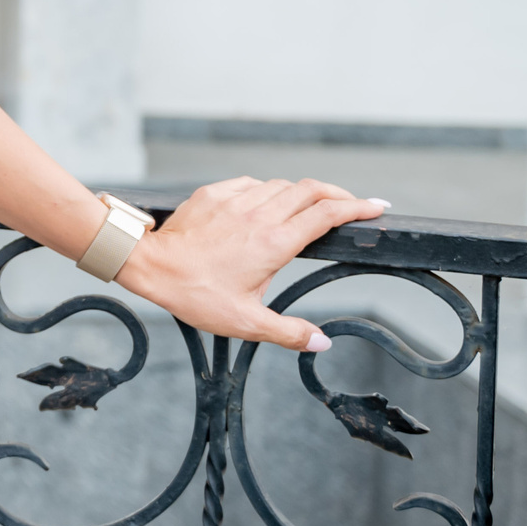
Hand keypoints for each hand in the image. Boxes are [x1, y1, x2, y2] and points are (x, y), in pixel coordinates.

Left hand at [115, 178, 387, 351]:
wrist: (149, 265)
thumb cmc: (196, 294)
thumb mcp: (247, 322)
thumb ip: (288, 332)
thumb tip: (322, 342)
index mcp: (275, 243)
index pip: (326, 214)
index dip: (357, 208)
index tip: (377, 208)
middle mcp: (259, 214)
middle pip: (310, 190)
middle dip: (338, 194)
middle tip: (353, 205)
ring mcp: (235, 199)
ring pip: (281, 184)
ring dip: (302, 192)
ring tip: (312, 206)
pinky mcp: (213, 194)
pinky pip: (250, 183)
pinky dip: (268, 189)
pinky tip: (268, 201)